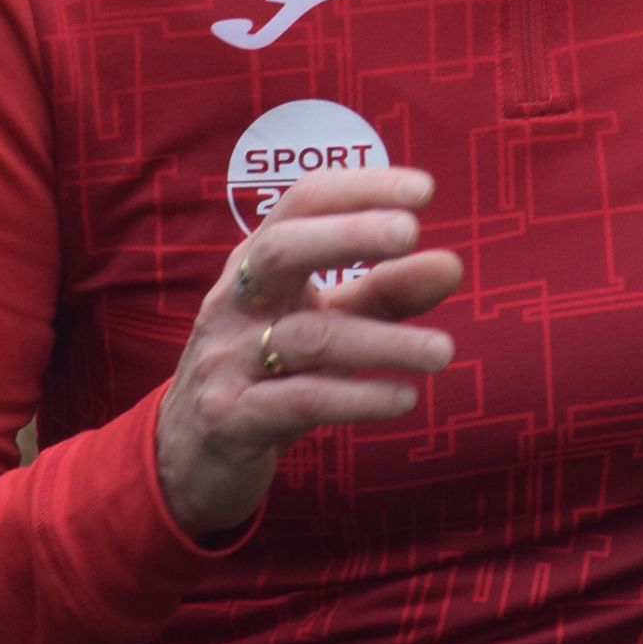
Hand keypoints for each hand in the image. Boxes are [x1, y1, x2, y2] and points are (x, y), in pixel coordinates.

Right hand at [154, 165, 465, 538]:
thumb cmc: (268, 372)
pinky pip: (300, 401)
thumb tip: (451, 264)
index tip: (424, 189)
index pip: (302, 203)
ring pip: (306, 338)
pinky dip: (357, 398)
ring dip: (381, 341)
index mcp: (256, 263)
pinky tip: (405, 397)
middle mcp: (234, 300)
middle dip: (348, 235)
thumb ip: (385, 293)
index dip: (359, 189)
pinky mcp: (230, 418)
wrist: (190, 454)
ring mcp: (227, 359)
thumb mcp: (324, 323)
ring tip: (442, 350)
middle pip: (282, 249)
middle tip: (411, 233)